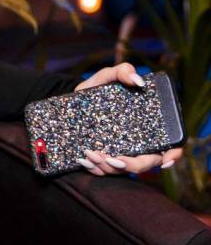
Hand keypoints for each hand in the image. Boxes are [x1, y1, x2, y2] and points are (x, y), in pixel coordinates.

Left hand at [73, 62, 183, 176]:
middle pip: (144, 163)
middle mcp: (137, 142)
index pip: (169, 145)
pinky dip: (94, 169)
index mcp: (147, 126)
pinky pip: (104, 172)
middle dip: (128, 165)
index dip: (172, 156)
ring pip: (122, 170)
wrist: (72, 98)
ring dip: (107, 168)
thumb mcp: (107, 76)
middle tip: (109, 157)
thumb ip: (123, 71)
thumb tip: (138, 81)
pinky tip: (84, 161)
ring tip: (89, 154)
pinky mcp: (104, 158)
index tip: (164, 160)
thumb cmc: (97, 88)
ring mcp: (121, 152)